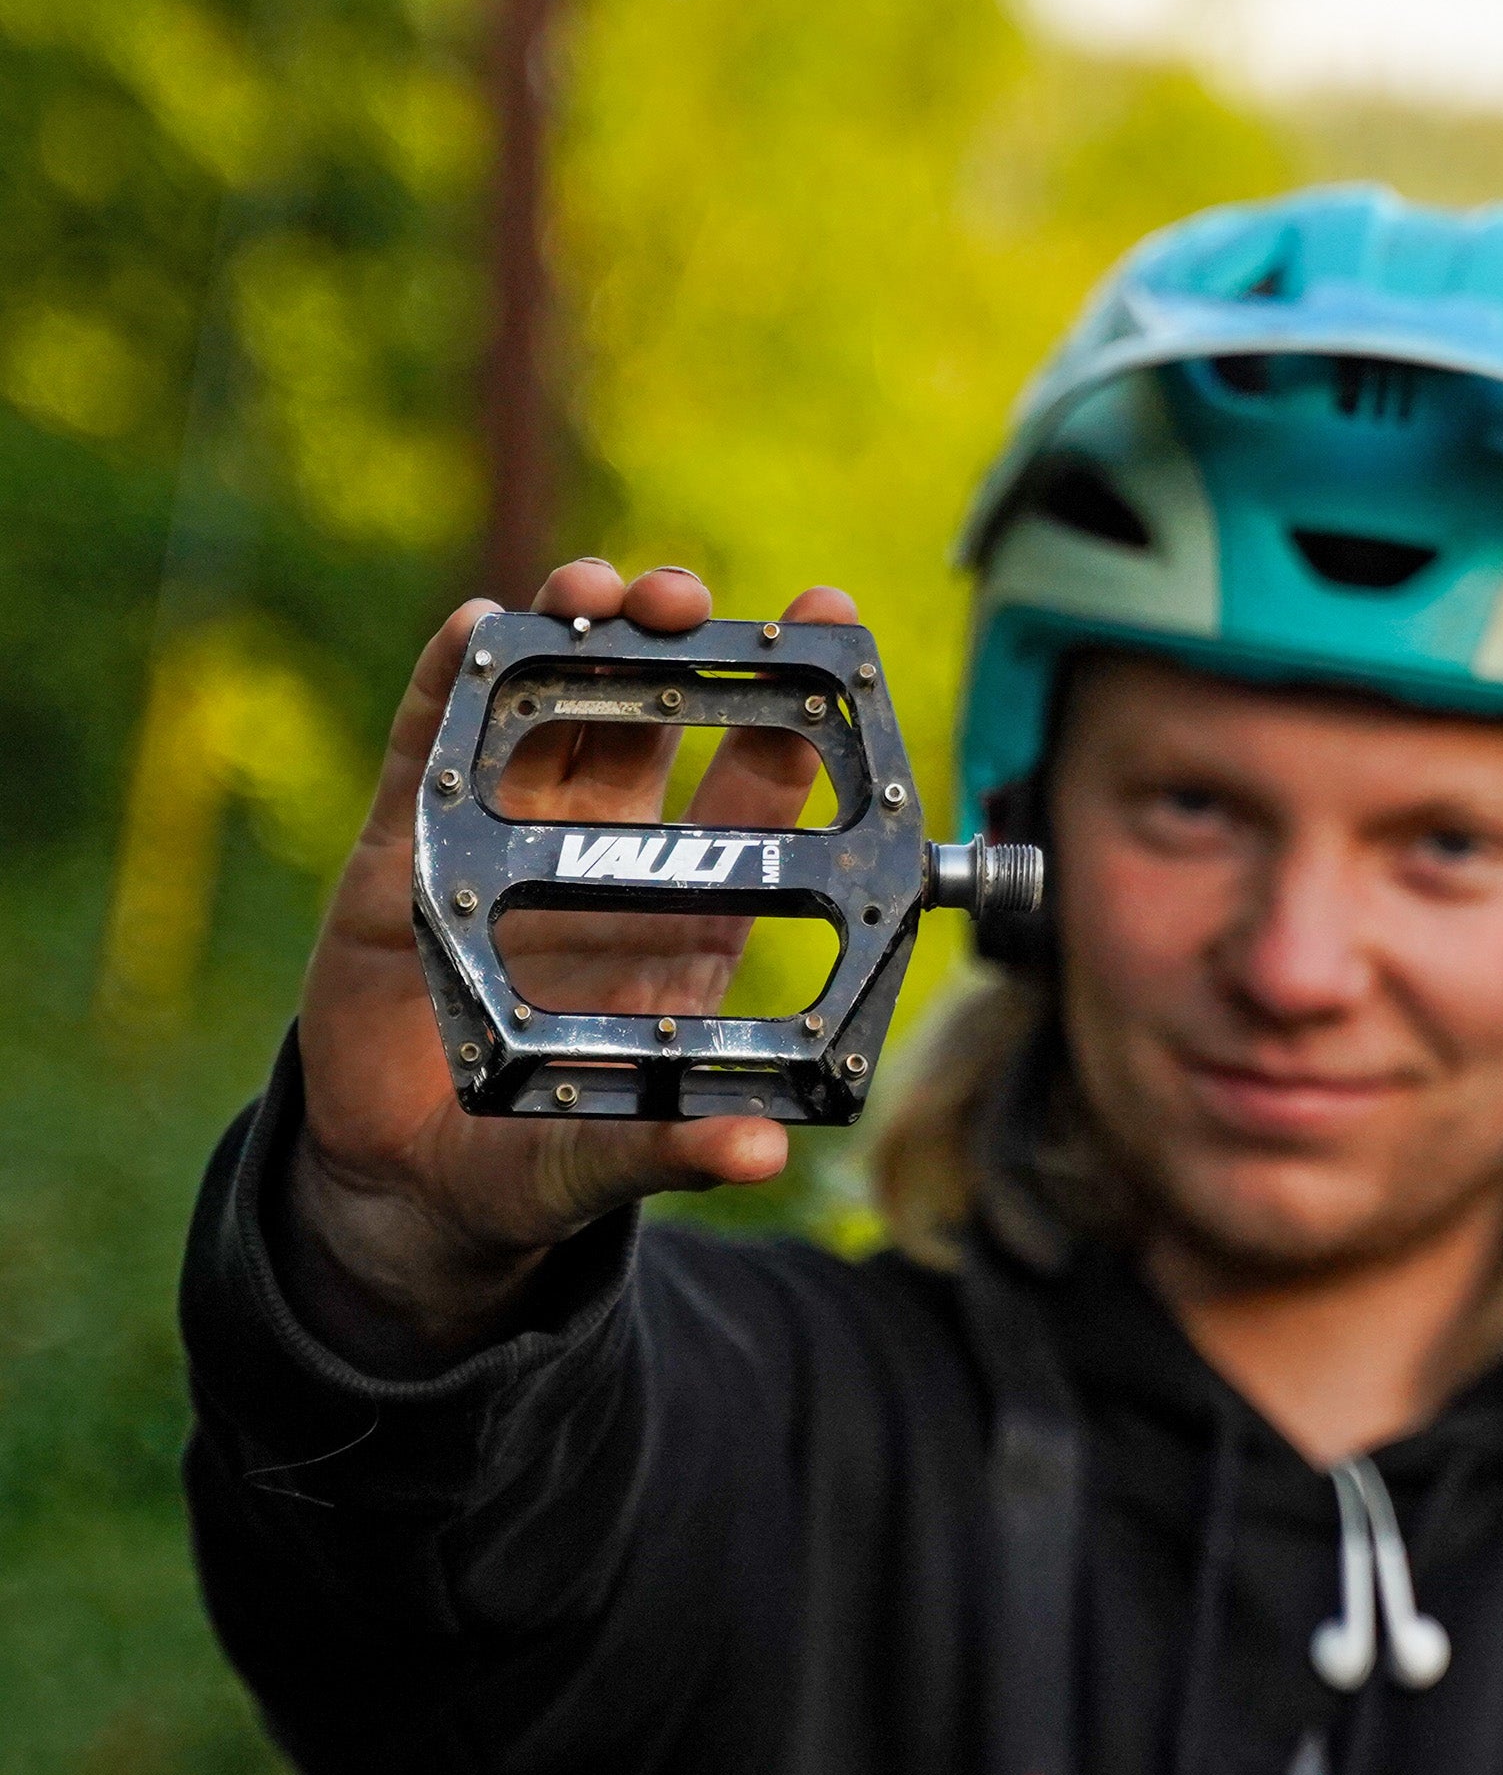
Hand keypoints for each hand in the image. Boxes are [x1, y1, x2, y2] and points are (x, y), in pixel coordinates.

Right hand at [285, 560, 853, 1358]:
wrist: (405, 1182)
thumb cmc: (533, 1160)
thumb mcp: (605, 1159)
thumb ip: (674, 1152)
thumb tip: (761, 1155)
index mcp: (684, 917)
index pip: (754, 792)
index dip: (791, 713)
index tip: (826, 623)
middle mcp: (606, 858)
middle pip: (654, 720)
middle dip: (675, 645)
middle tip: (688, 596)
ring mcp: (506, 839)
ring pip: (553, 709)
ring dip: (577, 638)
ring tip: (595, 592)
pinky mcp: (410, 847)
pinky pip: (432, 746)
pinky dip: (452, 682)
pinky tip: (478, 626)